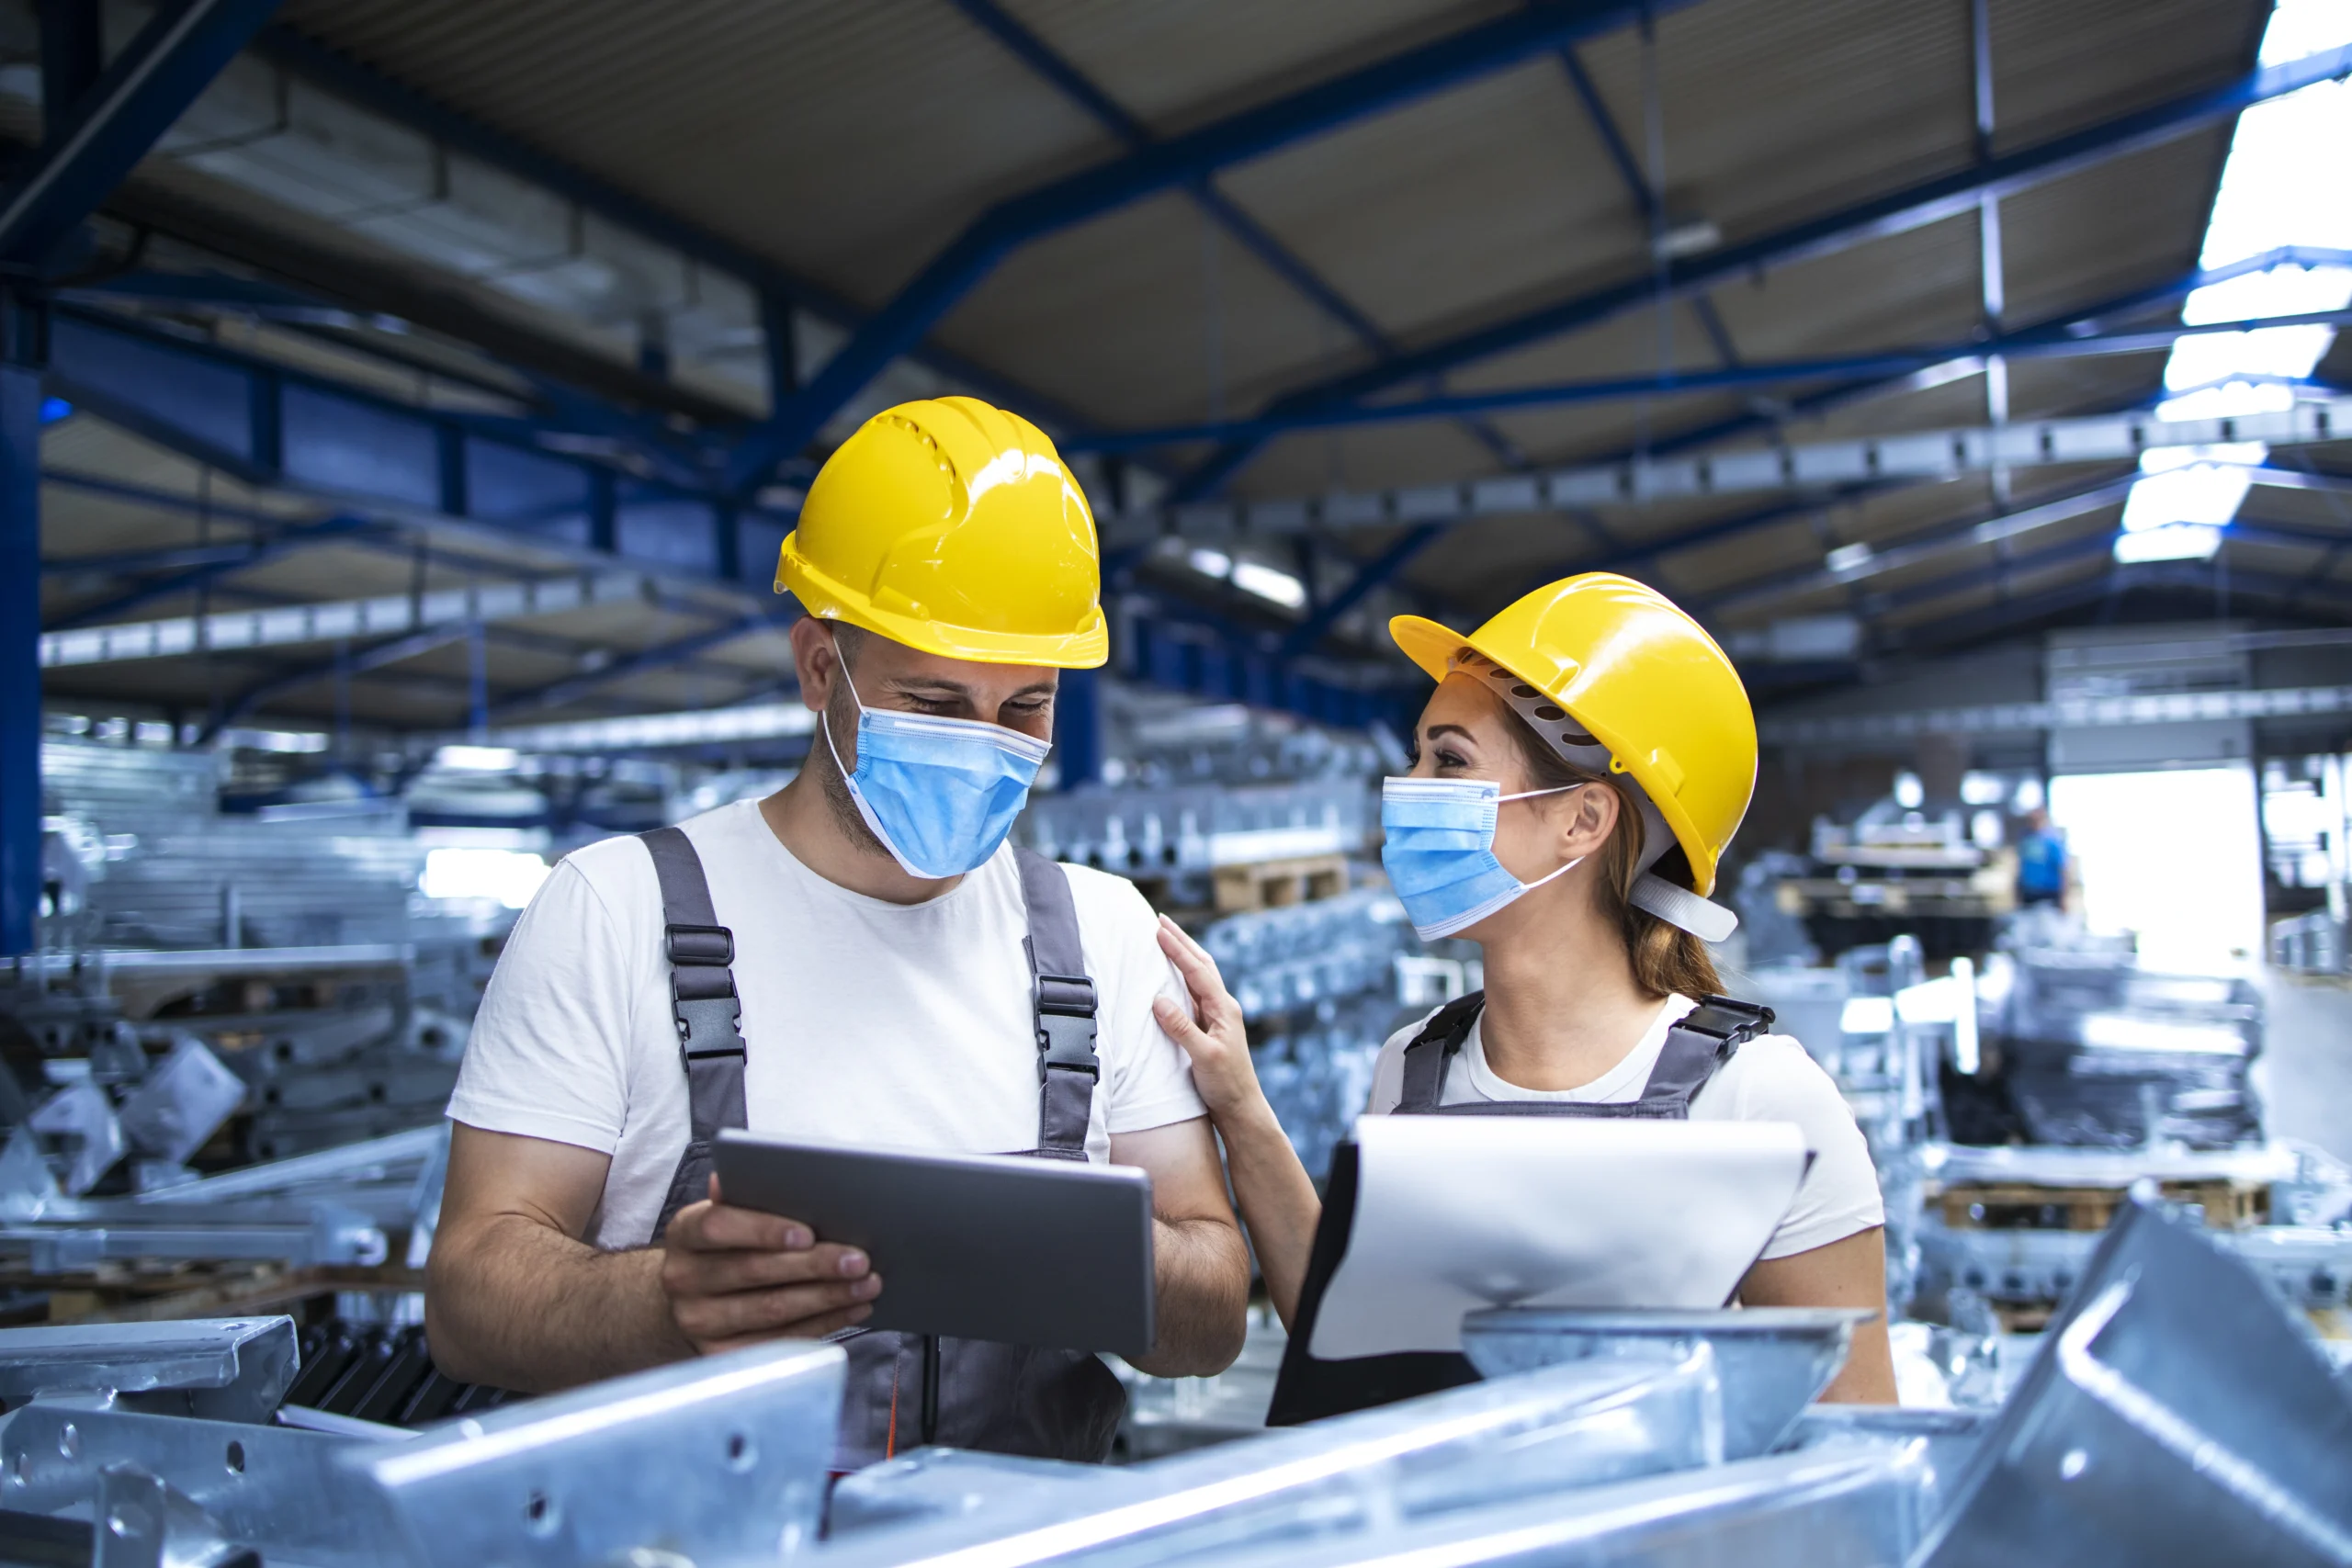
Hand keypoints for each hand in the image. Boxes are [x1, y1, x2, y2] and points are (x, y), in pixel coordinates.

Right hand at [659, 1179, 881, 1353]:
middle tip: (860, 1260)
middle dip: (814, 1266)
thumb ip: (742, 1196)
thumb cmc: (723, 1245)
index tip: (808, 1234)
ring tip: (867, 1285)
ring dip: (827, 1298)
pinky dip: (821, 1325)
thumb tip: (743, 1171)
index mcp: (684, 1233)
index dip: (764, 1230)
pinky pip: (778, 1342)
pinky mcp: (720, 1355)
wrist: (690, 1297)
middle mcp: (683, 1279)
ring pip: (771, 1311)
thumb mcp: (724, 1214)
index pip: (718, 1226)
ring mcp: (698, 1321)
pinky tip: (852, 1309)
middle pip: (754, 1272)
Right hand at [1152, 914, 1265, 1122]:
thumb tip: (1158, 999)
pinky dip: (1183, 975)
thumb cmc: (1225, 1084)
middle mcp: (1223, 1007)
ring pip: (1199, 975)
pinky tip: (1173, 974)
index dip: (1177, 949)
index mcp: (1224, 1009)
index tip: (1158, 929)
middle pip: (1201, 964)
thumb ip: (1181, 1028)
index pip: (1197, 971)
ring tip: (1166, 937)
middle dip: (1181, 941)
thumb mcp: (1203, 1056)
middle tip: (1160, 920)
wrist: (1240, 1107)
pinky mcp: (1210, 1027)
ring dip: (1183, 954)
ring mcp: (1217, 1016)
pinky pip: (1194, 992)